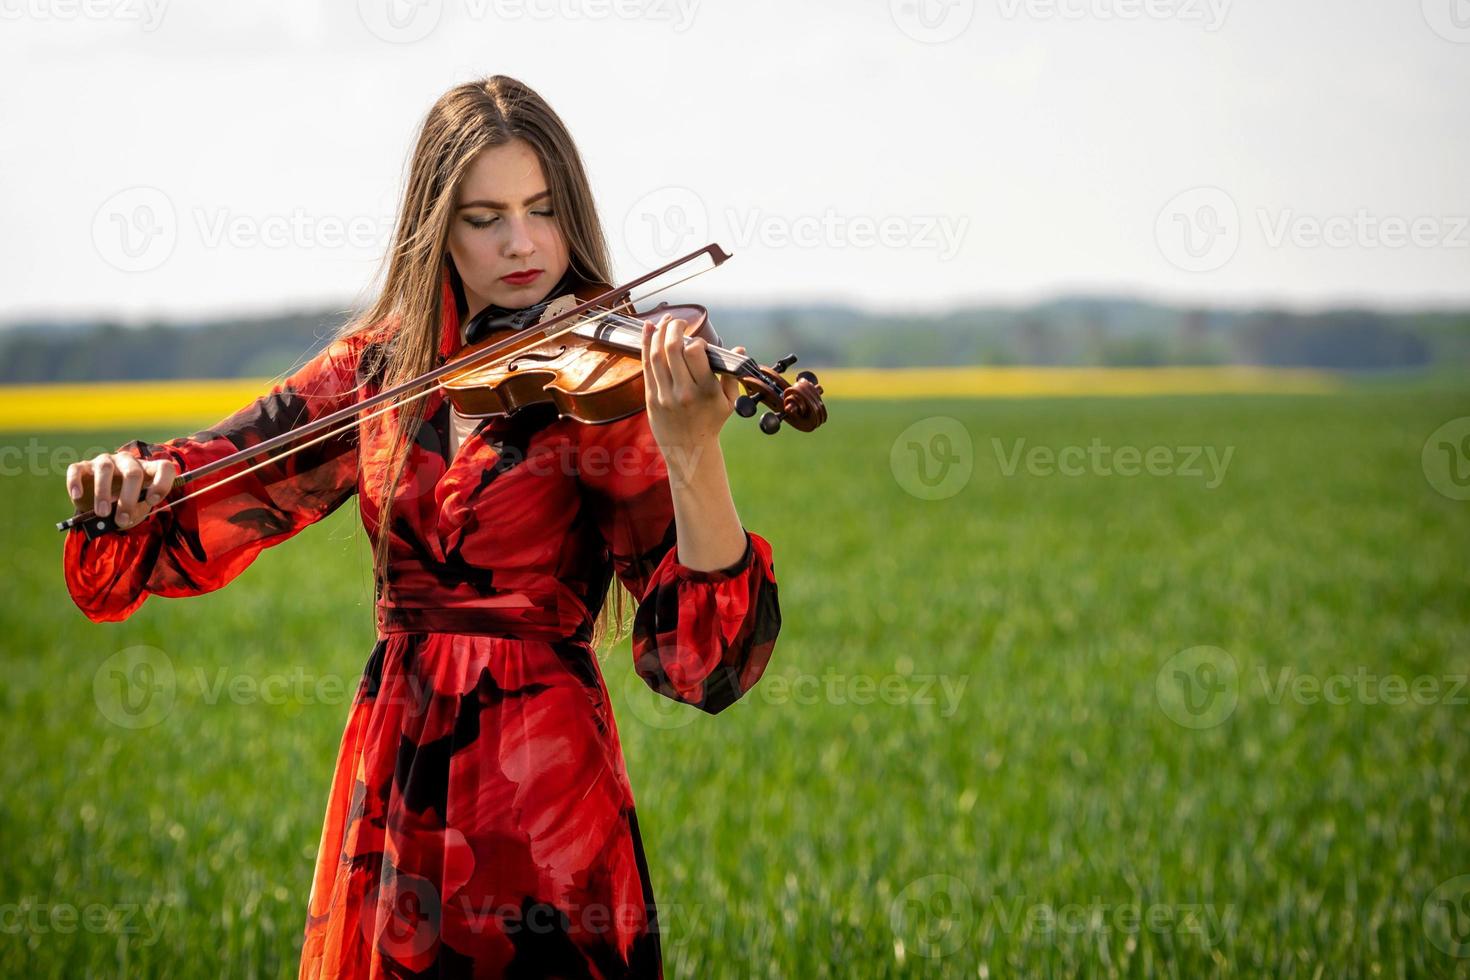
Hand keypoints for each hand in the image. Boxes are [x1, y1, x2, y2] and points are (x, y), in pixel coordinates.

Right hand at [66, 452, 178, 528]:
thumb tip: (122, 518)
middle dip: (128, 499)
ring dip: (103, 493)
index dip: (162, 483)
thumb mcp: (136, 510)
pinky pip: (77, 469)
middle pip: (132, 473)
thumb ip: (134, 512)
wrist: (102, 505)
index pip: (164, 467)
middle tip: (121, 519)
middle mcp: (128, 461)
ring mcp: (105, 461)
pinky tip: (77, 496)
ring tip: (102, 513)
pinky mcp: (83, 467)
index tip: (152, 500)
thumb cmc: (125, 505)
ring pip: (105, 469)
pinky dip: (75, 482)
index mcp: (148, 470)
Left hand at [641, 313, 745, 454]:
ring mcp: (665, 395)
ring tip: (665, 322)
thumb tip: (739, 349)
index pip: (696, 353)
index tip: (698, 343)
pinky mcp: (651, 398)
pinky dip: (646, 345)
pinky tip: (649, 329)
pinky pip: (646, 366)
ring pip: (657, 355)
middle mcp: (684, 392)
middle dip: (674, 328)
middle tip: (679, 322)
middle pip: (674, 349)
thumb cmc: (710, 422)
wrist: (688, 450)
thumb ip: (732, 375)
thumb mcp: (729, 402)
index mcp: (706, 391)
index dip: (696, 341)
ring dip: (659, 333)